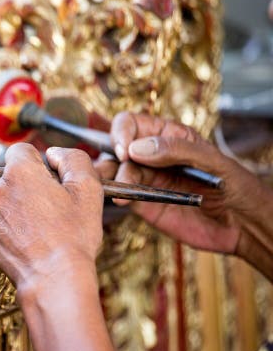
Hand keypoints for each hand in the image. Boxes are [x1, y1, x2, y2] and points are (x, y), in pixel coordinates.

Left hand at [0, 144, 102, 301]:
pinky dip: (5, 228)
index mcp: (18, 172)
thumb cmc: (72, 237)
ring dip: (13, 208)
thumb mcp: (87, 189)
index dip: (38, 164)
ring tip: (36, 228)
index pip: (21, 151)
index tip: (48, 181)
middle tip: (47, 210)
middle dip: (25, 188)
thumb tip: (54, 154)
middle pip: (9, 177)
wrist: (54, 278)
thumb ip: (72, 159)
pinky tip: (24, 240)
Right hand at [98, 112, 272, 263]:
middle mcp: (151, 156)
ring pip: (112, 171)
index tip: (125, 151)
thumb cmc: (236, 187)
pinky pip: (120, 194)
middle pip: (115, 147)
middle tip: (117, 171)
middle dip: (110, 157)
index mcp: (168, 136)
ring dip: (107, 176)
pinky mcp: (142, 203)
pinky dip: (114, 195)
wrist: (243, 226)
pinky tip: (120, 199)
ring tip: (115, 186)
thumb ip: (177, 150)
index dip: (122, 133)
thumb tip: (137, 148)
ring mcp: (145, 179)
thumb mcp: (213, 161)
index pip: (131, 124)